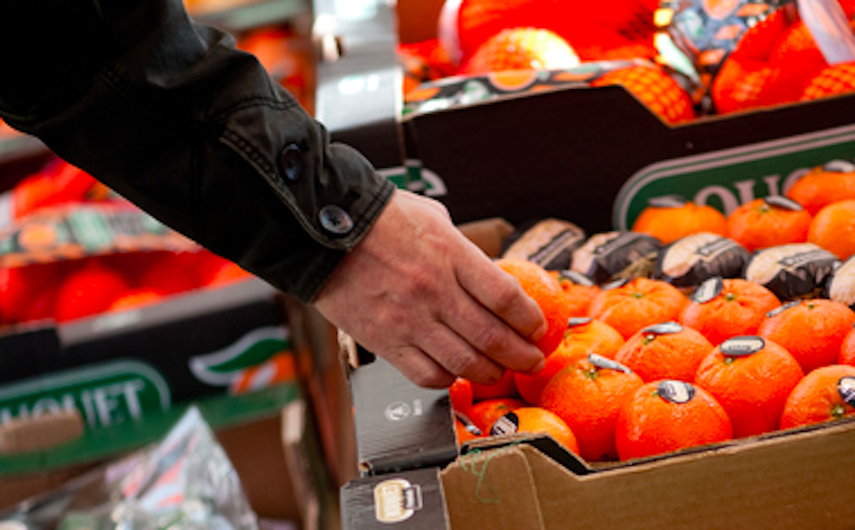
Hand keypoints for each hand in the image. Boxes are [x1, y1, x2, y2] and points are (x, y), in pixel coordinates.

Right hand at [314, 189, 546, 387]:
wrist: (319, 233)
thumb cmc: (377, 219)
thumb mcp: (433, 217)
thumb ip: (463, 248)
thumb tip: (488, 271)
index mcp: (450, 255)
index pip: (506, 298)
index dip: (531, 320)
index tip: (538, 328)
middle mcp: (434, 291)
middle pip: (494, 336)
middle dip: (522, 355)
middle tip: (532, 360)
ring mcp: (408, 320)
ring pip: (465, 362)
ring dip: (492, 372)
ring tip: (502, 371)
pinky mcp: (385, 342)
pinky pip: (427, 374)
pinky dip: (449, 379)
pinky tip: (457, 373)